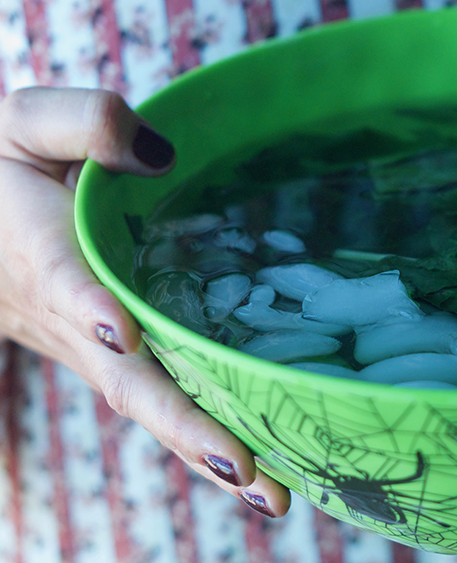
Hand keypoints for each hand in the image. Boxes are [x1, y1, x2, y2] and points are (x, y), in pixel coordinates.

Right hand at [0, 87, 289, 516]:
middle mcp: (63, 315)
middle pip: (125, 379)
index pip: (64, 282)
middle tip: (251, 474)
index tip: (124, 332)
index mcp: (38, 249)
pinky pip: (151, 397)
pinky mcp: (102, 356)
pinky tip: (252, 467)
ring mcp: (84, 346)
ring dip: (202, 450)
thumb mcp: (24, 121)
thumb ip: (83, 122)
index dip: (92, 308)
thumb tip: (160, 154)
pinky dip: (196, 434)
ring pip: (143, 405)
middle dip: (186, 428)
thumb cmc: (3, 160)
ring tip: (271, 494)